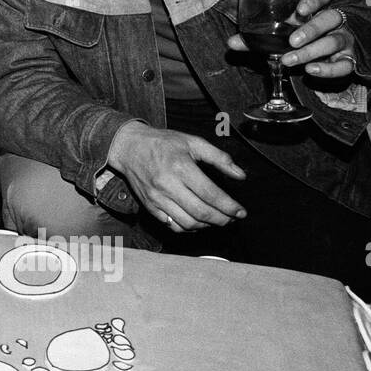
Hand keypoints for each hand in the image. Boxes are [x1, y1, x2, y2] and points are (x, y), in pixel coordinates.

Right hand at [107, 122, 246, 231]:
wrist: (129, 147)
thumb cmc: (162, 142)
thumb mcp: (192, 142)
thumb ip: (219, 158)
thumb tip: (240, 175)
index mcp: (181, 167)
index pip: (210, 194)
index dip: (229, 206)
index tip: (241, 212)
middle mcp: (168, 185)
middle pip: (201, 212)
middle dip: (222, 219)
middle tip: (232, 219)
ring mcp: (157, 198)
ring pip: (187, 222)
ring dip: (207, 226)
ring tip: (216, 220)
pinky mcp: (149, 206)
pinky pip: (172, 225)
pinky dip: (188, 228)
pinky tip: (197, 222)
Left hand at [226, 0, 356, 77]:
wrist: (320, 60)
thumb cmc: (295, 40)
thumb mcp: (278, 37)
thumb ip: (256, 39)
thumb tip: (230, 43)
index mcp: (316, 10)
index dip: (315, 0)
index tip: (301, 10)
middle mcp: (333, 22)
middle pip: (330, 18)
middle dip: (312, 28)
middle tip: (292, 41)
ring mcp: (342, 40)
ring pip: (334, 41)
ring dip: (312, 51)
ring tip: (290, 59)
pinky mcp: (347, 59)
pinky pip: (344, 65)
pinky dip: (328, 69)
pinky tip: (311, 70)